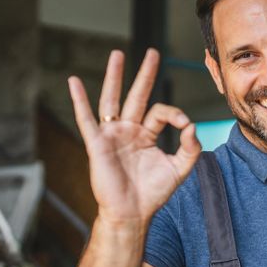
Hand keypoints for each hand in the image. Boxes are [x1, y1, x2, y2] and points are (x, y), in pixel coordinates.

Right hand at [68, 48, 201, 223]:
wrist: (132, 214)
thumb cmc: (153, 193)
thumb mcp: (179, 169)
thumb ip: (190, 148)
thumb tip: (192, 125)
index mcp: (147, 134)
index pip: (161, 112)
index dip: (174, 115)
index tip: (184, 125)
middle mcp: (129, 130)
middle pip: (137, 96)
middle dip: (145, 74)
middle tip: (154, 53)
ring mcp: (112, 135)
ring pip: (112, 99)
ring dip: (114, 77)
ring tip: (117, 54)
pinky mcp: (97, 144)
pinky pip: (86, 119)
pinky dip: (79, 100)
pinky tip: (74, 82)